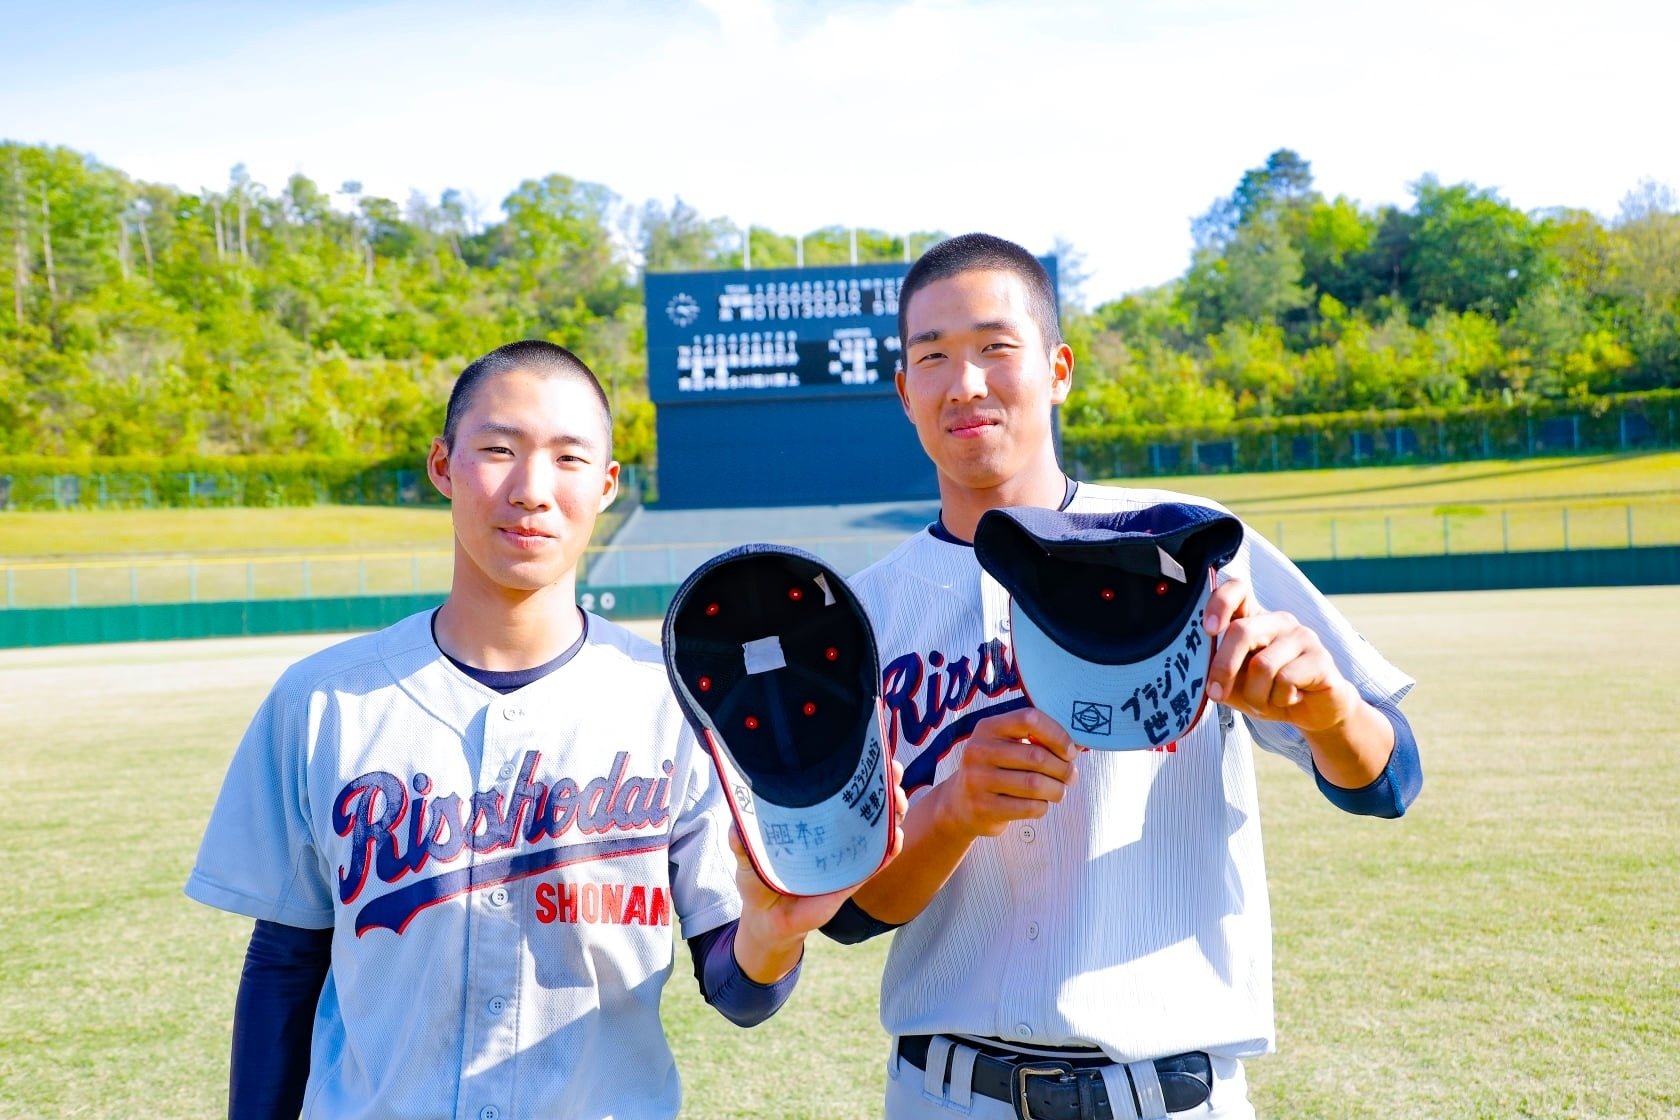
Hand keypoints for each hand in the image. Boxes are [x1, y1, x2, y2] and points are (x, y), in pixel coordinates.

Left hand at [731, 761, 907, 981]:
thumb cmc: (758, 878)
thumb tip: (736, 824)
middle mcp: (835, 831)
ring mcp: (847, 853)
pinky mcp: (853, 879)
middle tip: (893, 771)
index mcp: (813, 817)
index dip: (858, 767)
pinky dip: (890, 849)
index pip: (839, 785)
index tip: (870, 750)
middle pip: (869, 800)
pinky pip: (878, 861)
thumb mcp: (745, 854)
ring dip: (894, 810)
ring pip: (881, 826)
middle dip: (887, 781)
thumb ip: (742, 839)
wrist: (767, 920)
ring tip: (898, 799)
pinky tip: (895, 837)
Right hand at [927, 707, 1079, 840]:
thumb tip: (1081, 744)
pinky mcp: (982, 808)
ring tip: (1058, 791)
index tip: (1070, 751)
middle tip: (1071, 776)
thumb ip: (1038, 740)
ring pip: (1035, 784)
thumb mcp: (1007, 746)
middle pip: (1036, 756)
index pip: (1029, 718)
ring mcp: (977, 780)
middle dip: (1063, 768)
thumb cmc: (997, 770)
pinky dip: (1042, 807)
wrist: (960, 804)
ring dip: (1057, 790)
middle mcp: (978, 750)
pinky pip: (1028, 807)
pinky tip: (1039, 804)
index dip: (1057, 734)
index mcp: (987, 727)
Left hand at [1202, 574, 1357, 733]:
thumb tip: (1196, 669)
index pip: (1238, 589)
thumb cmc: (1268, 692)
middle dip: (1223, 667)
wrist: (1312, 713)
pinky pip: (1286, 680)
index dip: (1220, 604)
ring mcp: (1302, 636)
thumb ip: (1217, 671)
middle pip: (1242, 631)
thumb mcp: (1235, 683)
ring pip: (1263, 664)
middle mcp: (1279, 620)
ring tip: (1262, 702)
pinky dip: (1279, 699)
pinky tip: (1289, 699)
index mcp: (1255, 618)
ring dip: (1255, 695)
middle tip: (1216, 694)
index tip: (1208, 630)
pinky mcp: (1320, 659)